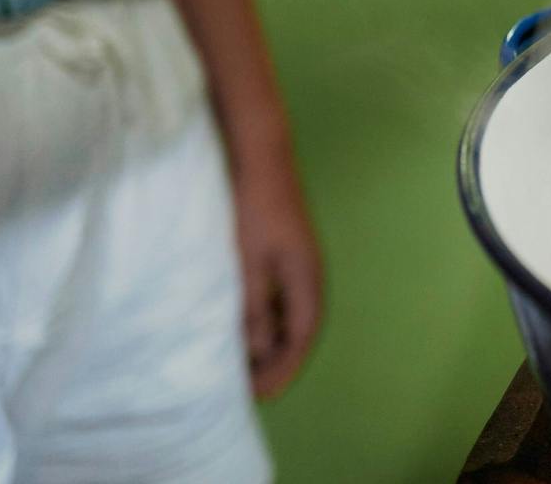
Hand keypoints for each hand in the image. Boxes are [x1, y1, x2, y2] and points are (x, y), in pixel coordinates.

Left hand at [230, 149, 322, 399]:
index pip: (303, 336)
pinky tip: (241, 321)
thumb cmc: (252, 208)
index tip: (259, 395)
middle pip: (300, 328)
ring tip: (240, 361)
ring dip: (271, 339)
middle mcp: (309, 273)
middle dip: (278, 360)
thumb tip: (258, 350)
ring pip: (289, 312)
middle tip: (246, 387)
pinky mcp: (284, 249)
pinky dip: (265, 317)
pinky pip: (280, 296)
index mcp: (307, 279)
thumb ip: (254, 308)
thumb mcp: (248, 262)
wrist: (259, 155)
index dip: (284, 368)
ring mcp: (298, 259)